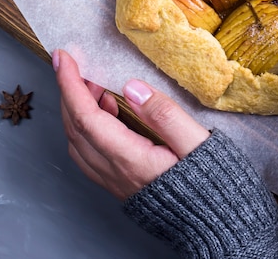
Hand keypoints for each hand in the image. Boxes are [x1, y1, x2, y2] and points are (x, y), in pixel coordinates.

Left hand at [53, 49, 209, 200]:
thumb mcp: (195, 141)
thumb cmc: (210, 180)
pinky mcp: (119, 183)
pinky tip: (107, 112)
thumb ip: (164, 113)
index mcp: (130, 160)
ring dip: (77, 109)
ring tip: (95, 84)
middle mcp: (115, 172)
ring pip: (78, 142)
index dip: (71, 85)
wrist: (214, 219)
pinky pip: (88, 153)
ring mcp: (114, 180)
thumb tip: (131, 87)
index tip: (63, 57)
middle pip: (75, 129)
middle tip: (75, 63)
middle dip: (69, 92)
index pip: (86, 118)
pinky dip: (87, 127)